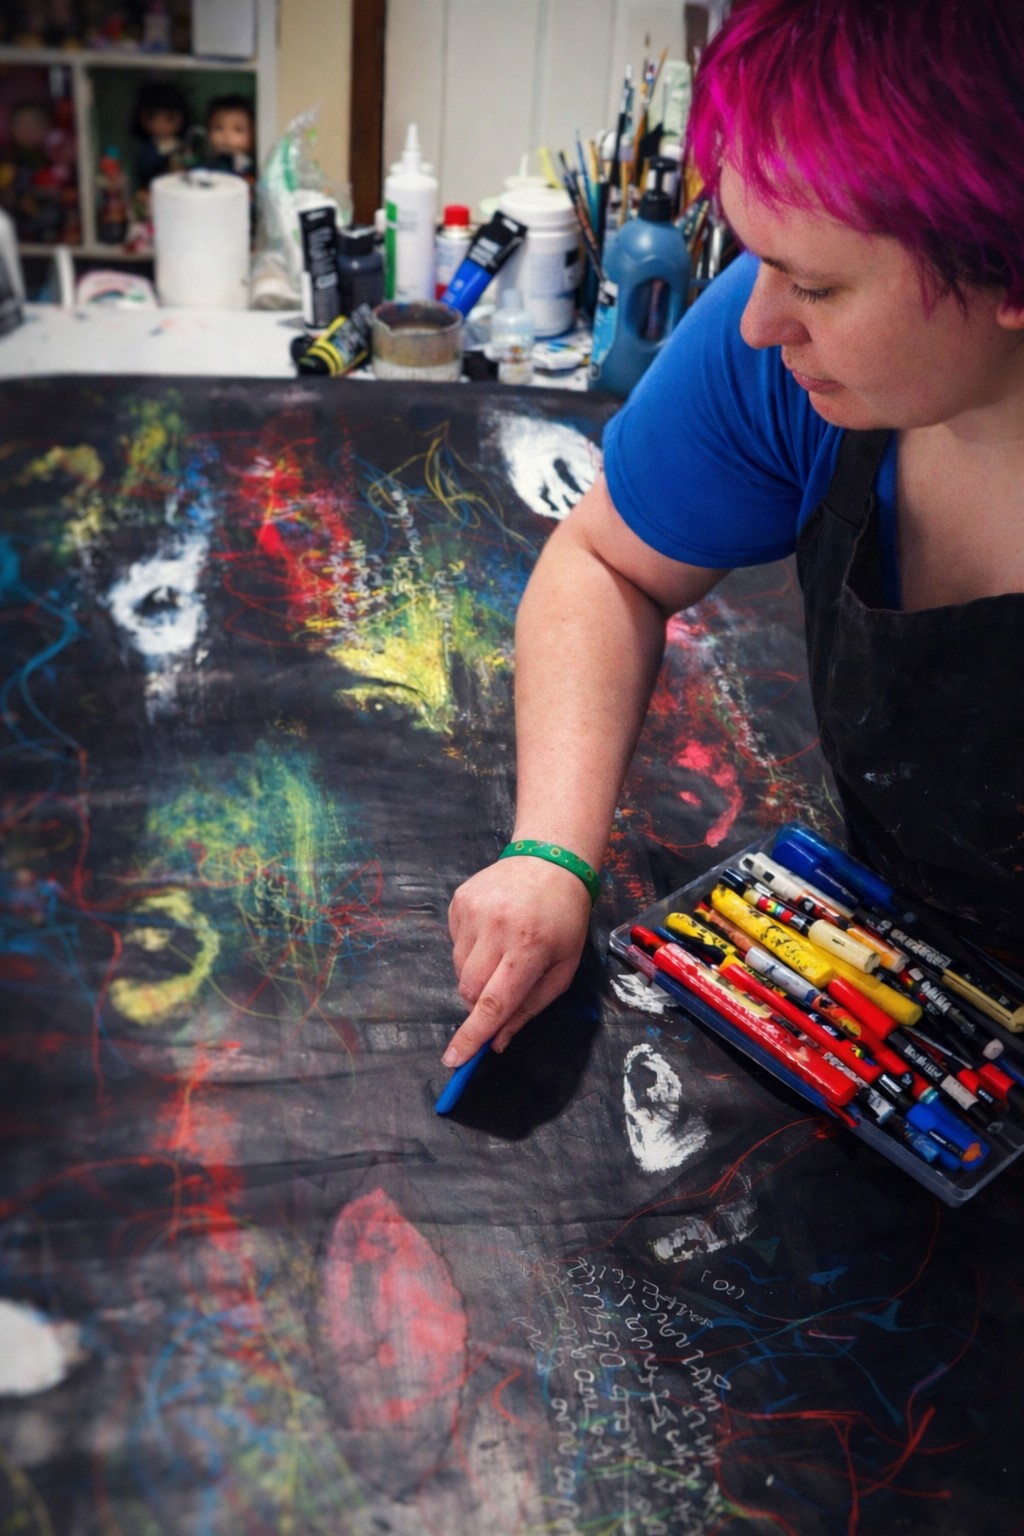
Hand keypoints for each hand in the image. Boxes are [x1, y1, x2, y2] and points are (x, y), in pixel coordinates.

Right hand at [444, 856, 592, 1066]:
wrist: (550, 861)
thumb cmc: (564, 920)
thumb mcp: (562, 969)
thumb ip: (529, 1008)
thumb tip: (496, 1042)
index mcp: (529, 947)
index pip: (493, 1002)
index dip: (472, 1035)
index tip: (453, 1061)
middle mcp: (497, 927)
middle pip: (469, 990)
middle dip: (479, 1004)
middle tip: (501, 990)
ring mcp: (474, 911)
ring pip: (458, 969)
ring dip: (476, 975)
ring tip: (503, 951)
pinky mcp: (459, 901)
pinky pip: (455, 944)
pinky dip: (470, 949)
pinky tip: (493, 931)